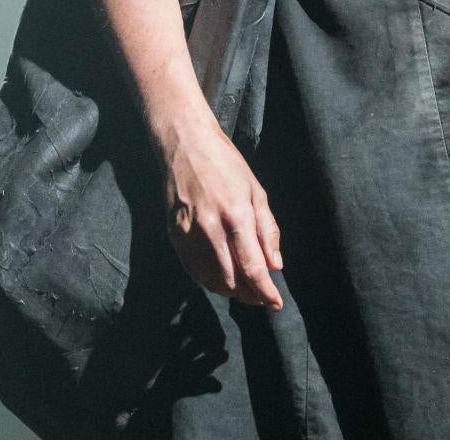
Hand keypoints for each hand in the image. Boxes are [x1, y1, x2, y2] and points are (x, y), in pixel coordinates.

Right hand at [151, 111, 284, 309]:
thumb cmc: (225, 164)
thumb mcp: (256, 190)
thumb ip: (267, 229)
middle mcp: (211, 228)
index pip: (253, 267)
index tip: (275, 304)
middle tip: (262, 296)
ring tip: (245, 291)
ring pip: (211, 279)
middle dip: (250, 294)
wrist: (185, 144)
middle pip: (232, 279)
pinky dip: (209, 280)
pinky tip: (221, 279)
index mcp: (237, 215)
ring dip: (231, 291)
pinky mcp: (174, 234)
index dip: (265, 291)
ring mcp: (188, 233)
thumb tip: (275, 265)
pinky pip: (193, 270)